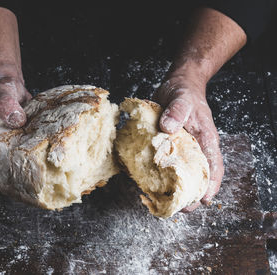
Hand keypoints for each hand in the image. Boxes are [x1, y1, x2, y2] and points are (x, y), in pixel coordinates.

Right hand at [0, 76, 31, 183]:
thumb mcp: (1, 93)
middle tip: (16, 181)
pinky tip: (35, 163)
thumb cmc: (0, 89)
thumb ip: (6, 104)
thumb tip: (16, 120)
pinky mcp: (12, 145)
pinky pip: (15, 160)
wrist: (11, 87)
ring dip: (12, 173)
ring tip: (27, 175)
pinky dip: (23, 164)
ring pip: (1, 168)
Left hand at [153, 73, 223, 210]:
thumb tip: (167, 129)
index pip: (214, 165)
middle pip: (199, 175)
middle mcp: (196, 147)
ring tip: (166, 202)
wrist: (177, 85)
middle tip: (181, 209)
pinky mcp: (170, 146)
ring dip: (176, 188)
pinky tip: (151, 183)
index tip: (204, 200)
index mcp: (205, 139)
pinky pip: (167, 163)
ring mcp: (183, 148)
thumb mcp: (181, 98)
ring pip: (183, 173)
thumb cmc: (184, 92)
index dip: (211, 184)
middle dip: (192, 194)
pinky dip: (161, 175)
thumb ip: (176, 111)